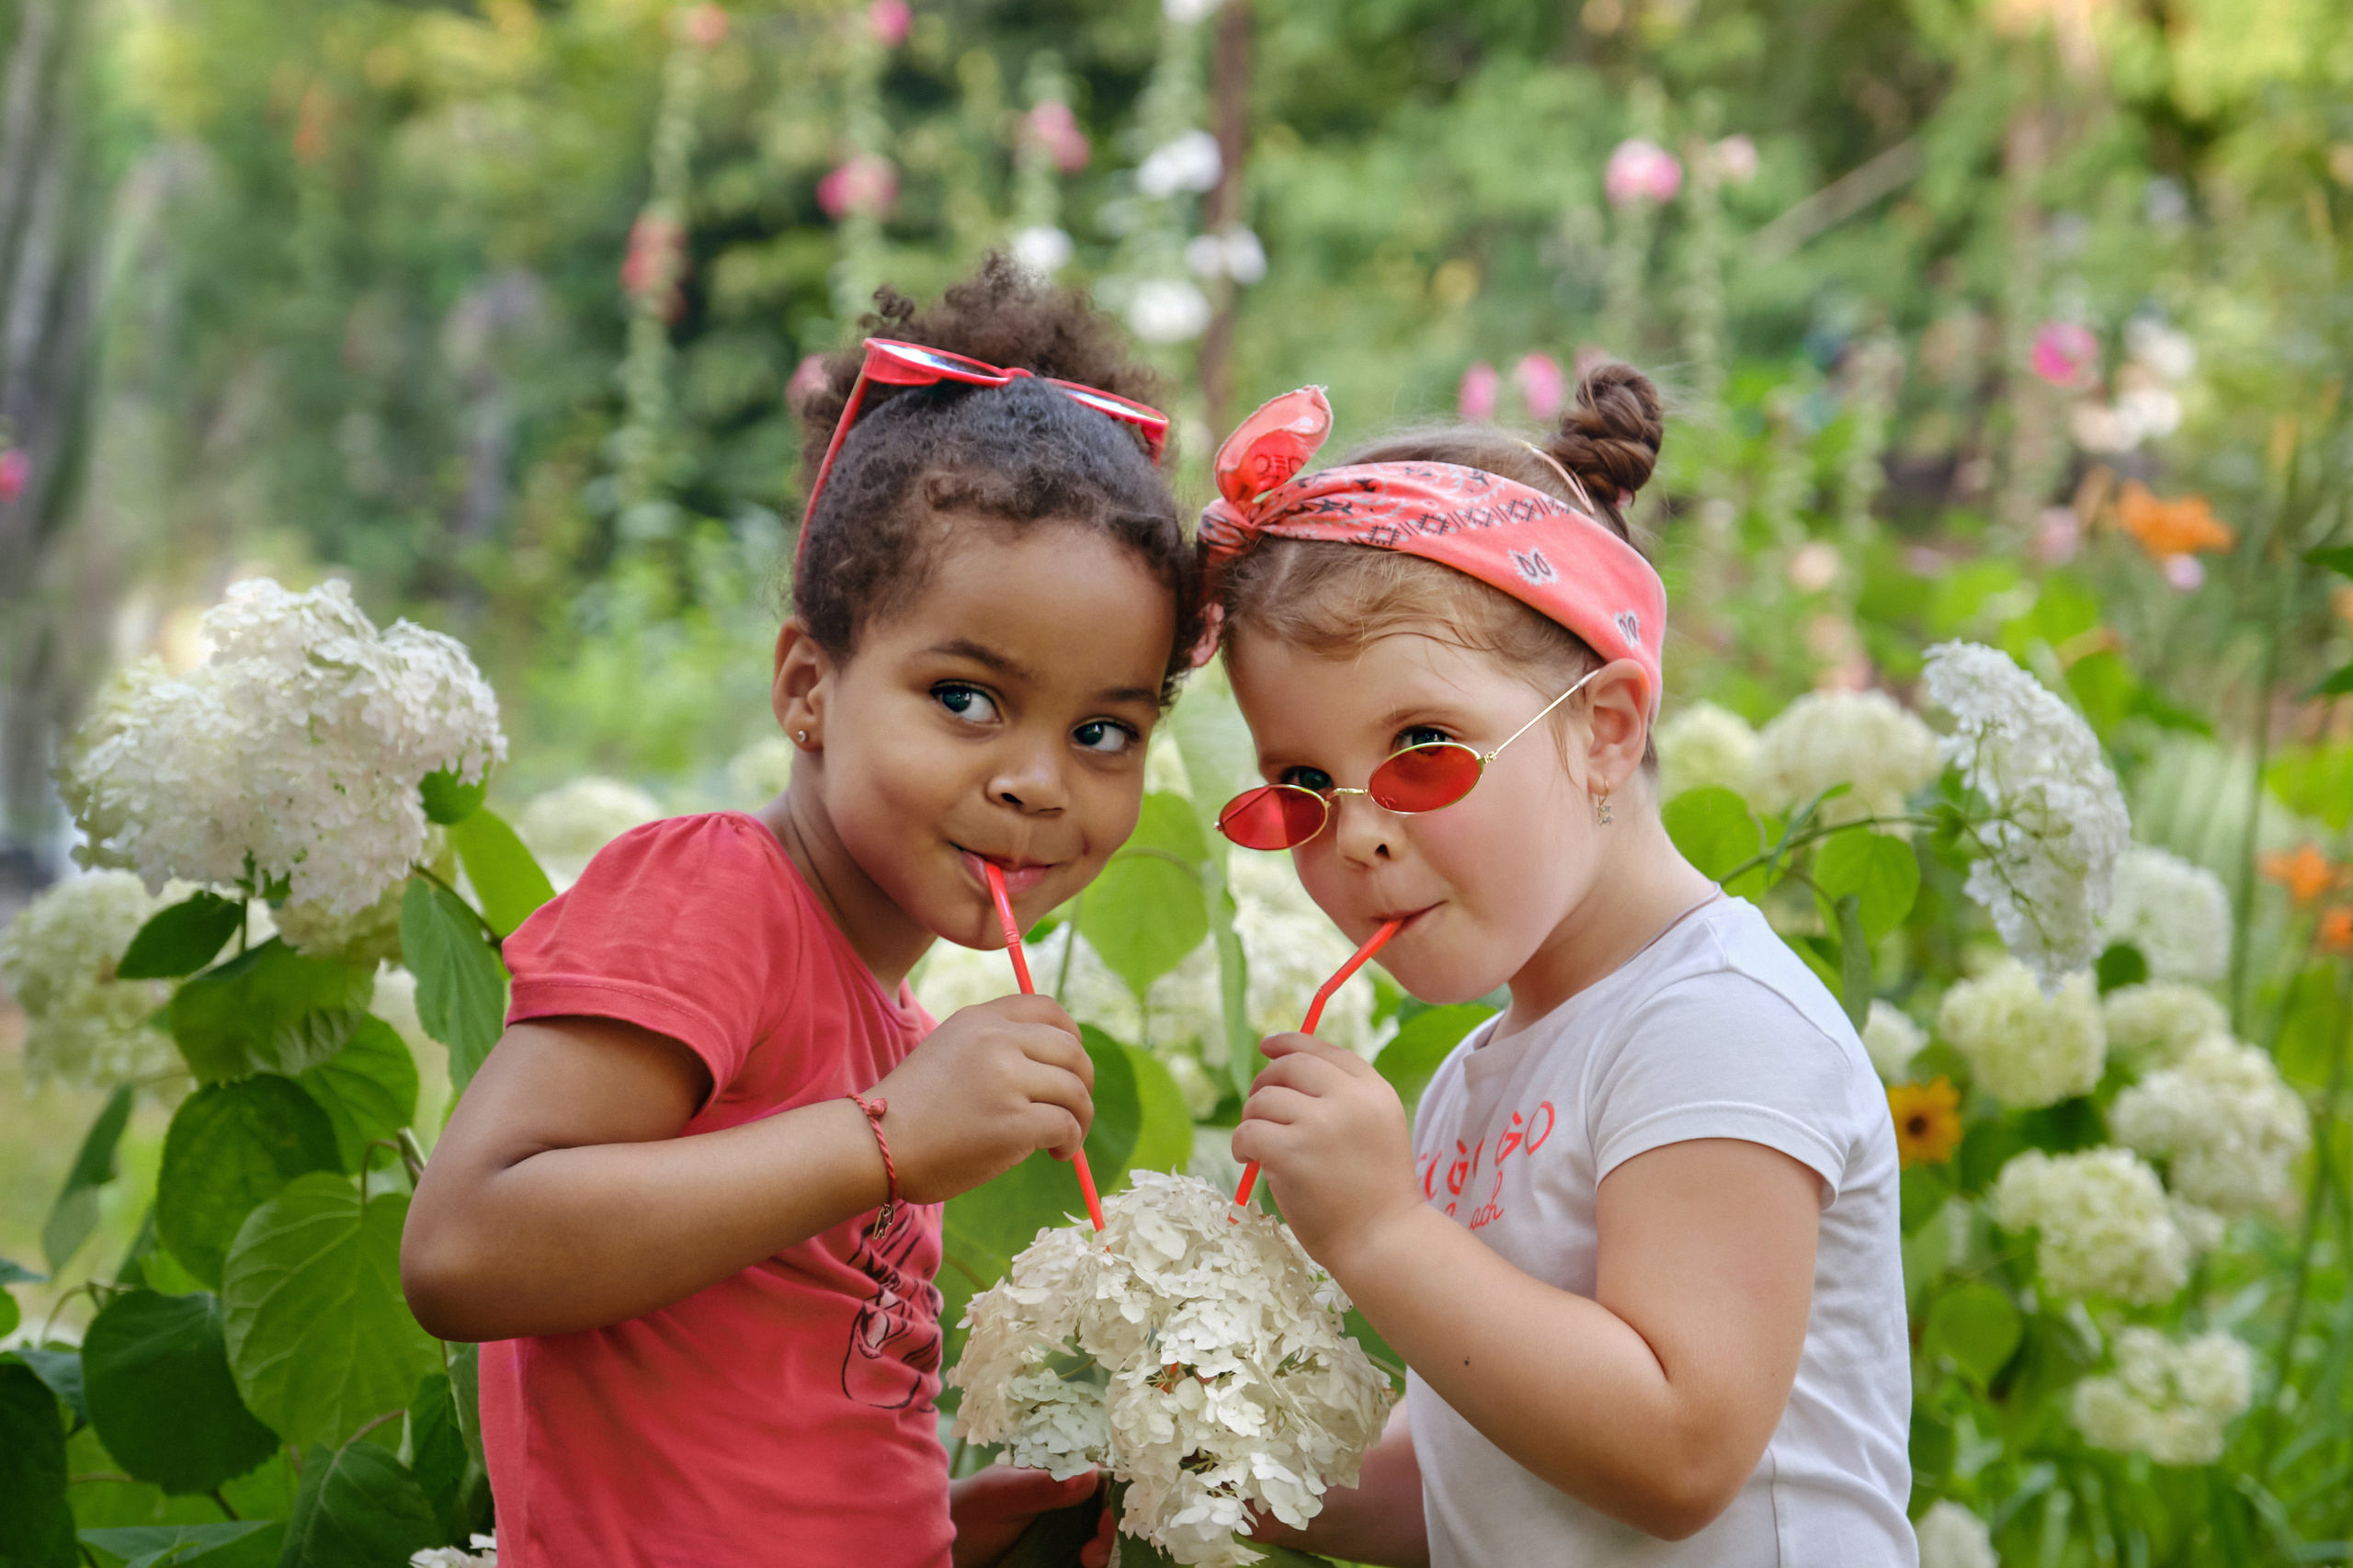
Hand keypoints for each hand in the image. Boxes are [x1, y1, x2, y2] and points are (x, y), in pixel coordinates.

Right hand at [875, 994, 1094, 1202]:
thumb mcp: (949, 1052)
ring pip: (1075, 1090)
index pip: (1048, 1009)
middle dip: (1083, 1082)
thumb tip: (1055, 1068)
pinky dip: (1070, 1142)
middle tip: (1074, 1109)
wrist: (876, 1143)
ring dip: (1079, 1118)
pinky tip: (1055, 1154)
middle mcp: (997, 1040)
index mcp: (979, 1020)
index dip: (1071, 1036)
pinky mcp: (1014, 1122)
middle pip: (1071, 1050)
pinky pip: (1066, 1125)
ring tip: (1065, 1140)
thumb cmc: (910, 1110)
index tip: (1070, 1064)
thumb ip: (994, 1048)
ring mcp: (1007, 1079)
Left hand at [948, 1466, 1111, 1567]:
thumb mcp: (1004, 1495)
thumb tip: (1091, 1473)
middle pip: (1113, 1515)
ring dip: (1106, 1554)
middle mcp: (1073, 1502)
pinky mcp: (1062, 1556)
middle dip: (1112, 1534)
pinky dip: (1095, 1564)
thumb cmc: (972, 1508)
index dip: (1117, 1499)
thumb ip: (1041, 1486)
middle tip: (1091, 1553)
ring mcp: (1069, 1532)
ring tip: (1086, 1560)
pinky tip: (1082, 1567)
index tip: (1109, 1519)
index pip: (1108, 1481)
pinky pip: (1085, 1562)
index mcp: (1064, 1474)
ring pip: (1105, 1543)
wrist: (947, 1545)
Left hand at [1232, 1033, 1423, 1271]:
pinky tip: (1249, 1160)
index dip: (1291, 1043)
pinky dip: (1241, 1144)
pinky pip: (1247, 1131)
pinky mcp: (1290, 1152)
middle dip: (1265, 1081)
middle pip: (1290, 1066)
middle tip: (1258, 1108)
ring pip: (1263, 1099)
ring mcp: (1319, 1124)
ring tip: (1259, 1145)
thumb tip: (1284, 1071)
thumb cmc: (1376, 1194)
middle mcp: (1349, 1099)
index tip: (1268, 1047)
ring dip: (1252, 1119)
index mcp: (1374, 1091)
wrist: (1383, 1240)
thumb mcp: (1377, 1130)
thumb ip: (1343, 1100)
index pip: (1325, 1051)